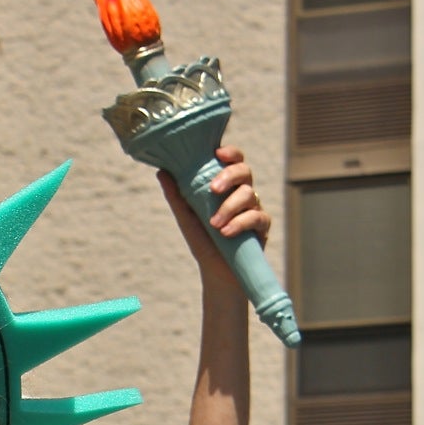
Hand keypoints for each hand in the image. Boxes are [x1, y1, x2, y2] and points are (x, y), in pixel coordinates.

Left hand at [160, 146, 269, 280]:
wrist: (216, 271)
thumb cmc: (203, 240)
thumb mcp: (186, 217)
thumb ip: (176, 195)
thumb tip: (161, 171)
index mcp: (226, 185)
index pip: (233, 160)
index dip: (230, 152)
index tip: (218, 153)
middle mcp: (242, 192)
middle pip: (244, 171)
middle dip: (229, 176)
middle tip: (212, 189)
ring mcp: (254, 207)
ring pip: (249, 194)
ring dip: (229, 207)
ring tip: (214, 224)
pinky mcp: (262, 226)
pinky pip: (257, 216)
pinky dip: (240, 223)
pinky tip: (226, 233)